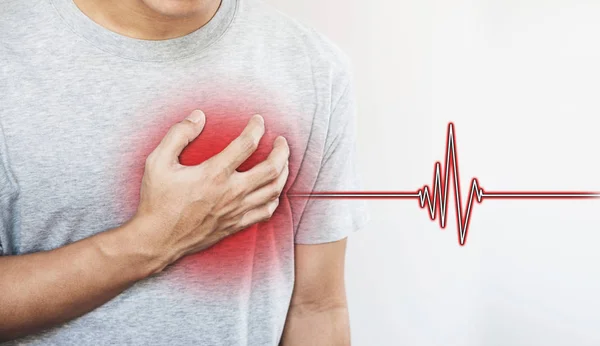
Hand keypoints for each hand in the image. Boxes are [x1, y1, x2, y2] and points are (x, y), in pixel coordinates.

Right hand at [134, 110, 289, 270]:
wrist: (157, 239)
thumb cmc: (157, 200)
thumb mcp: (157, 162)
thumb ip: (178, 135)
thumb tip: (198, 116)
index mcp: (214, 174)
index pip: (247, 144)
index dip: (256, 128)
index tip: (258, 120)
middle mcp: (231, 192)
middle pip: (271, 168)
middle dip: (282, 151)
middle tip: (281, 140)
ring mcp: (236, 210)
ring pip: (274, 190)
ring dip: (284, 172)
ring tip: (283, 161)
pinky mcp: (236, 225)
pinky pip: (266, 212)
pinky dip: (274, 198)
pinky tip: (273, 190)